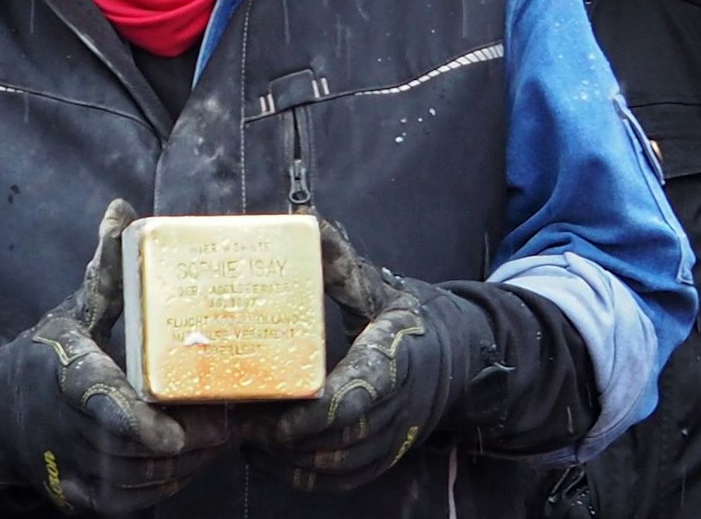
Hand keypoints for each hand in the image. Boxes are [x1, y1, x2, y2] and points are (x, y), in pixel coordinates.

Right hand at [0, 199, 229, 512]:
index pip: (101, 404)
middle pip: (134, 448)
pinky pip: (134, 500)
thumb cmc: (45, 359)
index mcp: (68, 375)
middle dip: (187, 441)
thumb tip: (121, 211)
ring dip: (185, 466)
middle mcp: (65, 427)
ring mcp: (71, 468)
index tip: (174, 434)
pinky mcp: (80, 497)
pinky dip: (168, 486)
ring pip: (140, 479)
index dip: (138, 423)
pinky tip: (190, 462)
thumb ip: (105, 270)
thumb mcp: (72, 312)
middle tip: (228, 422)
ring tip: (219, 438)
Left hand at [244, 219, 495, 491]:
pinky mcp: (387, 455)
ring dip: (289, 461)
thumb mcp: (379, 287)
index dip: (313, 416)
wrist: (460, 356)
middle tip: (240, 422)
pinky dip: (305, 477)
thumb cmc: (408, 319)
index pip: (356, 398)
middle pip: (339, 440)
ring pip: (339, 465)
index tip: (273, 417)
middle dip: (286, 440)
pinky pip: (345, 479)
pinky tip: (268, 460)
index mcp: (393, 360)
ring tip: (246, 439)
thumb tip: (305, 221)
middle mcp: (397, 405)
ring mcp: (394, 436)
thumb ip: (340, 262)